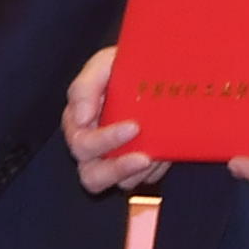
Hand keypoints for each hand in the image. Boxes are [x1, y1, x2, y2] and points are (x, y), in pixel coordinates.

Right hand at [64, 46, 154, 194]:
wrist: (154, 68)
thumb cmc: (122, 66)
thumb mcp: (103, 64)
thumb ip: (85, 86)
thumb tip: (81, 118)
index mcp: (79, 124)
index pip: (82, 144)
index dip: (105, 141)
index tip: (134, 126)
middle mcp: (93, 147)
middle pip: (93, 176)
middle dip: (118, 169)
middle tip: (146, 156)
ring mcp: (117, 157)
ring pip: (120, 183)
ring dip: (140, 173)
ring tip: (159, 155)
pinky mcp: (141, 162)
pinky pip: (146, 178)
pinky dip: (156, 170)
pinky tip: (168, 153)